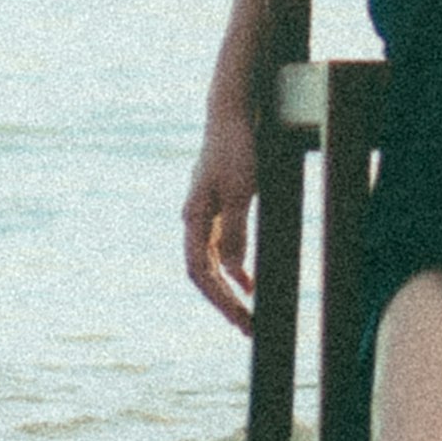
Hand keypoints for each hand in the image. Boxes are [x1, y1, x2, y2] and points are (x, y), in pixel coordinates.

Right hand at [182, 106, 257, 327]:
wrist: (231, 113)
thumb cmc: (236, 148)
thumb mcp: (239, 191)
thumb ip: (235, 232)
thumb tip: (233, 274)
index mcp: (194, 218)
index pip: (200, 273)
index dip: (218, 300)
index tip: (239, 319)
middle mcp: (194, 220)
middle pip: (204, 273)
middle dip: (224, 302)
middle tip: (247, 327)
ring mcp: (204, 214)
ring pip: (212, 264)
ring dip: (228, 289)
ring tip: (247, 313)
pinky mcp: (216, 207)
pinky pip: (221, 247)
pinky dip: (233, 267)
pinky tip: (247, 282)